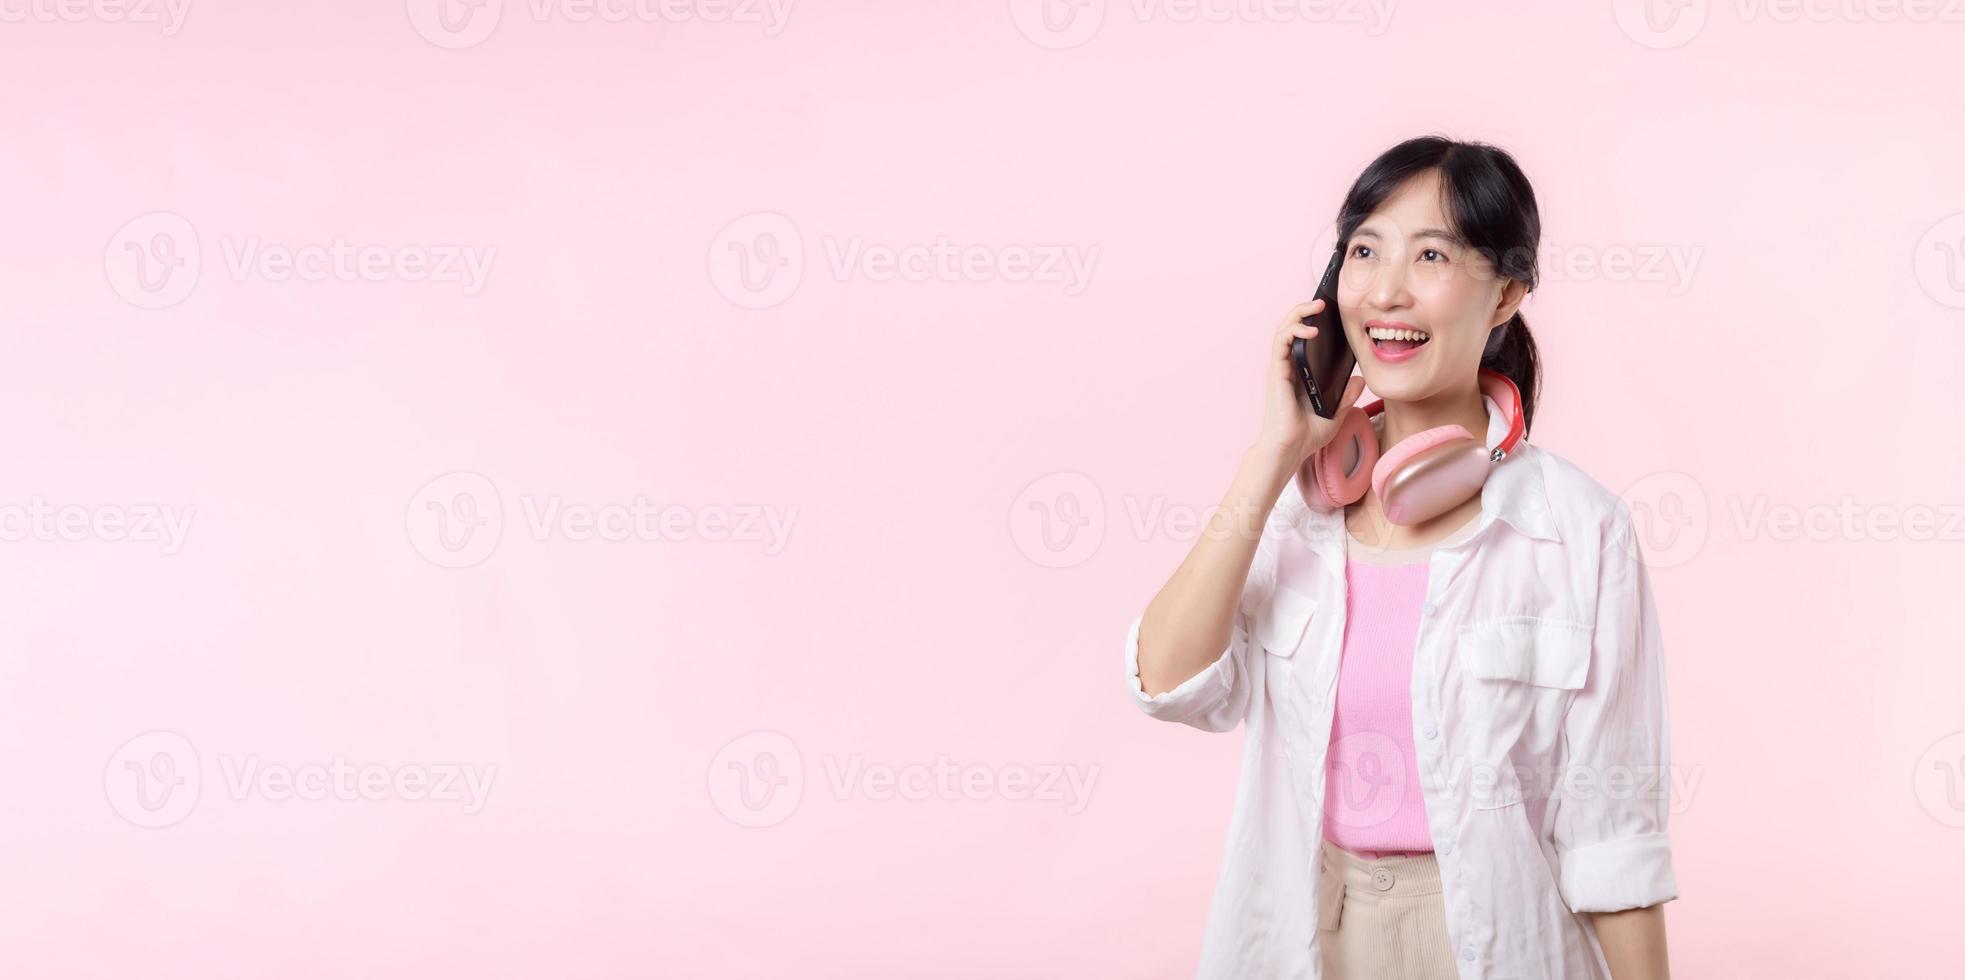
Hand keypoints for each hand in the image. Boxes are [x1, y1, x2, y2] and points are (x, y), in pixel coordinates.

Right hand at [1253, 298, 1367, 467]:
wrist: (1290, 449)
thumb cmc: (1306, 437)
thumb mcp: (1335, 415)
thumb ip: (1346, 398)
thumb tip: (1360, 380)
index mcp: (1300, 375)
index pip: (1302, 341)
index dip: (1312, 323)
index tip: (1329, 315)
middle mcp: (1288, 368)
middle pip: (1291, 329)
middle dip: (1305, 311)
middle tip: (1323, 304)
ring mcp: (1281, 368)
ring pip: (1284, 329)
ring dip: (1298, 313)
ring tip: (1317, 306)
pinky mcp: (1277, 371)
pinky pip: (1282, 341)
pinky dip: (1294, 330)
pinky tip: (1311, 329)